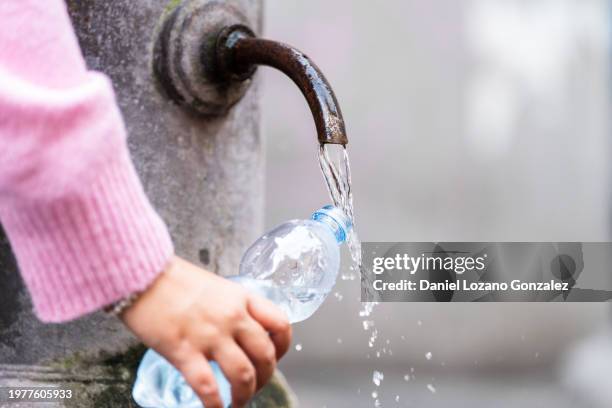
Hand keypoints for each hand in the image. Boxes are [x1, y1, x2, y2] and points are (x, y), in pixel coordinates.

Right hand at [121, 256, 291, 407]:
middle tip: (255, 387)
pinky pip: (208, 387)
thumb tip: (239, 333)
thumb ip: (232, 308)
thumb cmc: (174, 280)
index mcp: (242, 298)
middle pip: (266, 356)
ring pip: (243, 375)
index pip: (281, 325)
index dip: (283, 348)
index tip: (274, 358)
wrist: (141, 274)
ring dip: (244, 396)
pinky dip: (215, 405)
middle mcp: (233, 317)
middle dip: (265, 378)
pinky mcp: (184, 351)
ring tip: (237, 403)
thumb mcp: (216, 286)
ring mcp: (210, 335)